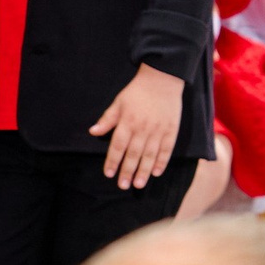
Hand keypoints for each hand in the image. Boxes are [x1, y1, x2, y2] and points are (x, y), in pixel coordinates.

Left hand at [90, 63, 185, 190]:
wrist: (162, 79)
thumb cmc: (137, 92)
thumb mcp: (118, 102)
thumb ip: (107, 119)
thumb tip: (93, 132)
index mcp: (127, 122)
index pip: (118, 146)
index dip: (113, 161)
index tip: (109, 174)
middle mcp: (142, 129)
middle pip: (133, 154)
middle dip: (127, 171)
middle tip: (123, 185)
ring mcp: (158, 130)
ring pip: (150, 155)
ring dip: (144, 171)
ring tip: (139, 184)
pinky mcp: (171, 130)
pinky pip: (166, 149)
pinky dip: (162, 161)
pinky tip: (157, 172)